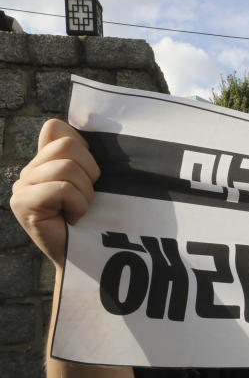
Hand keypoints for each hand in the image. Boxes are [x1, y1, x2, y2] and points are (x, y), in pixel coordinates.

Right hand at [10, 119, 99, 267]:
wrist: (87, 256)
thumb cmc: (96, 219)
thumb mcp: (95, 182)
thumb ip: (88, 157)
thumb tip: (91, 122)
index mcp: (46, 161)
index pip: (56, 128)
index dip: (81, 146)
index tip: (90, 173)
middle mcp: (30, 170)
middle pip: (66, 146)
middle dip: (89, 172)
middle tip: (87, 196)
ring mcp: (22, 186)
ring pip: (66, 167)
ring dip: (84, 192)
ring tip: (80, 209)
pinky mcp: (22, 203)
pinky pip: (61, 189)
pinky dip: (77, 204)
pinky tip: (74, 218)